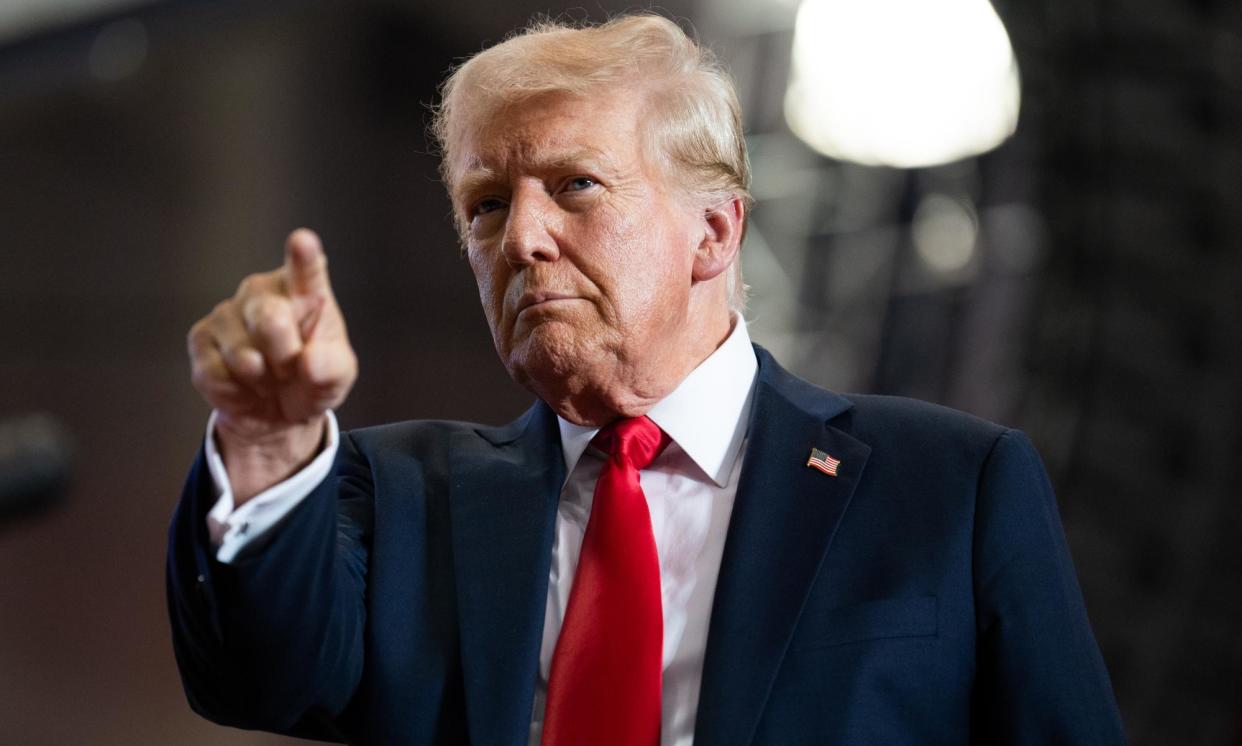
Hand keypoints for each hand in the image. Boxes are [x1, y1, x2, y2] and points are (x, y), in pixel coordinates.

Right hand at [187, 229, 357, 502]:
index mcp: (305, 290)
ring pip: (243, 357)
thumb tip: (310, 361)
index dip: (302, 256)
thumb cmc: (312, 379)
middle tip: (292, 369)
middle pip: (270, 320)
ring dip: (262, 381)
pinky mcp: (200, 337)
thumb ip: (331, 367)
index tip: (302, 240)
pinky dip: (237, 393)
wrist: (278, 409)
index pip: (305, 270)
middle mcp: (262, 291)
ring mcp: (227, 311)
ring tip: (270, 378)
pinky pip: (217, 375)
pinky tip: (245, 385)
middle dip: (285, 359)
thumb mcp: (336, 377)